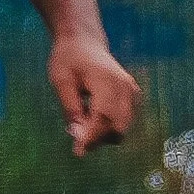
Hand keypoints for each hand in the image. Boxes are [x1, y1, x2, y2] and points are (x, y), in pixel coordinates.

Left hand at [49, 30, 139, 154]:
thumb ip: (70, 108)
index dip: (92, 137)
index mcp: (107, 80)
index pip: (103, 116)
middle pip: (117, 126)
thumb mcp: (61, 81)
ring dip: (103, 135)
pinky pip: (123, 121)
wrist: (84, 42)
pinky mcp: (132, 96)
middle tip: (76, 142)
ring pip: (122, 127)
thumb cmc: (68, 60)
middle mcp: (125, 87)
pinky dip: (108, 127)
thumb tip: (78, 136)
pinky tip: (91, 117)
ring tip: (81, 123)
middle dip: (97, 139)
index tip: (78, 152)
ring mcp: (132, 91)